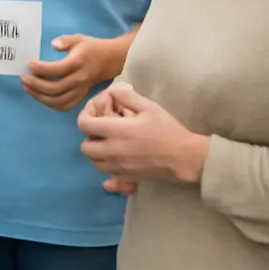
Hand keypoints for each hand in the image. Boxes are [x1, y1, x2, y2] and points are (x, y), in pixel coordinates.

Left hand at [21, 34, 114, 111]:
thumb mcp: (78, 38)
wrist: (108, 61)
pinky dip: (50, 104)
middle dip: (36, 85)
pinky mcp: (80, 97)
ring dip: (40, 96)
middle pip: (55, 88)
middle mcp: (79, 79)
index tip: (30, 64)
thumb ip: (65, 40)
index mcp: (78, 63)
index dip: (41, 68)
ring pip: (58, 101)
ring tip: (27, 88)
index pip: (57, 69)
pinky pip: (64, 106)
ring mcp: (80, 91)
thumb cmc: (90, 48)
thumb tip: (53, 45)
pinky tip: (39, 96)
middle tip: (23, 78)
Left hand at [77, 82, 209, 184]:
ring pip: (94, 162)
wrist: (184, 157)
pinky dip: (107, 164)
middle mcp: (113, 151)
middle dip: (89, 136)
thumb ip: (125, 96)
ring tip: (109, 142)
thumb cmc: (167, 129)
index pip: (84, 125)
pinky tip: (119, 155)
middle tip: (102, 129)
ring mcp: (119, 168)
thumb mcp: (147, 106)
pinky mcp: (127, 178)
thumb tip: (111, 91)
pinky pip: (107, 174)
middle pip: (85, 147)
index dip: (85, 116)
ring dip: (97, 152)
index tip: (94, 112)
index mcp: (116, 131)